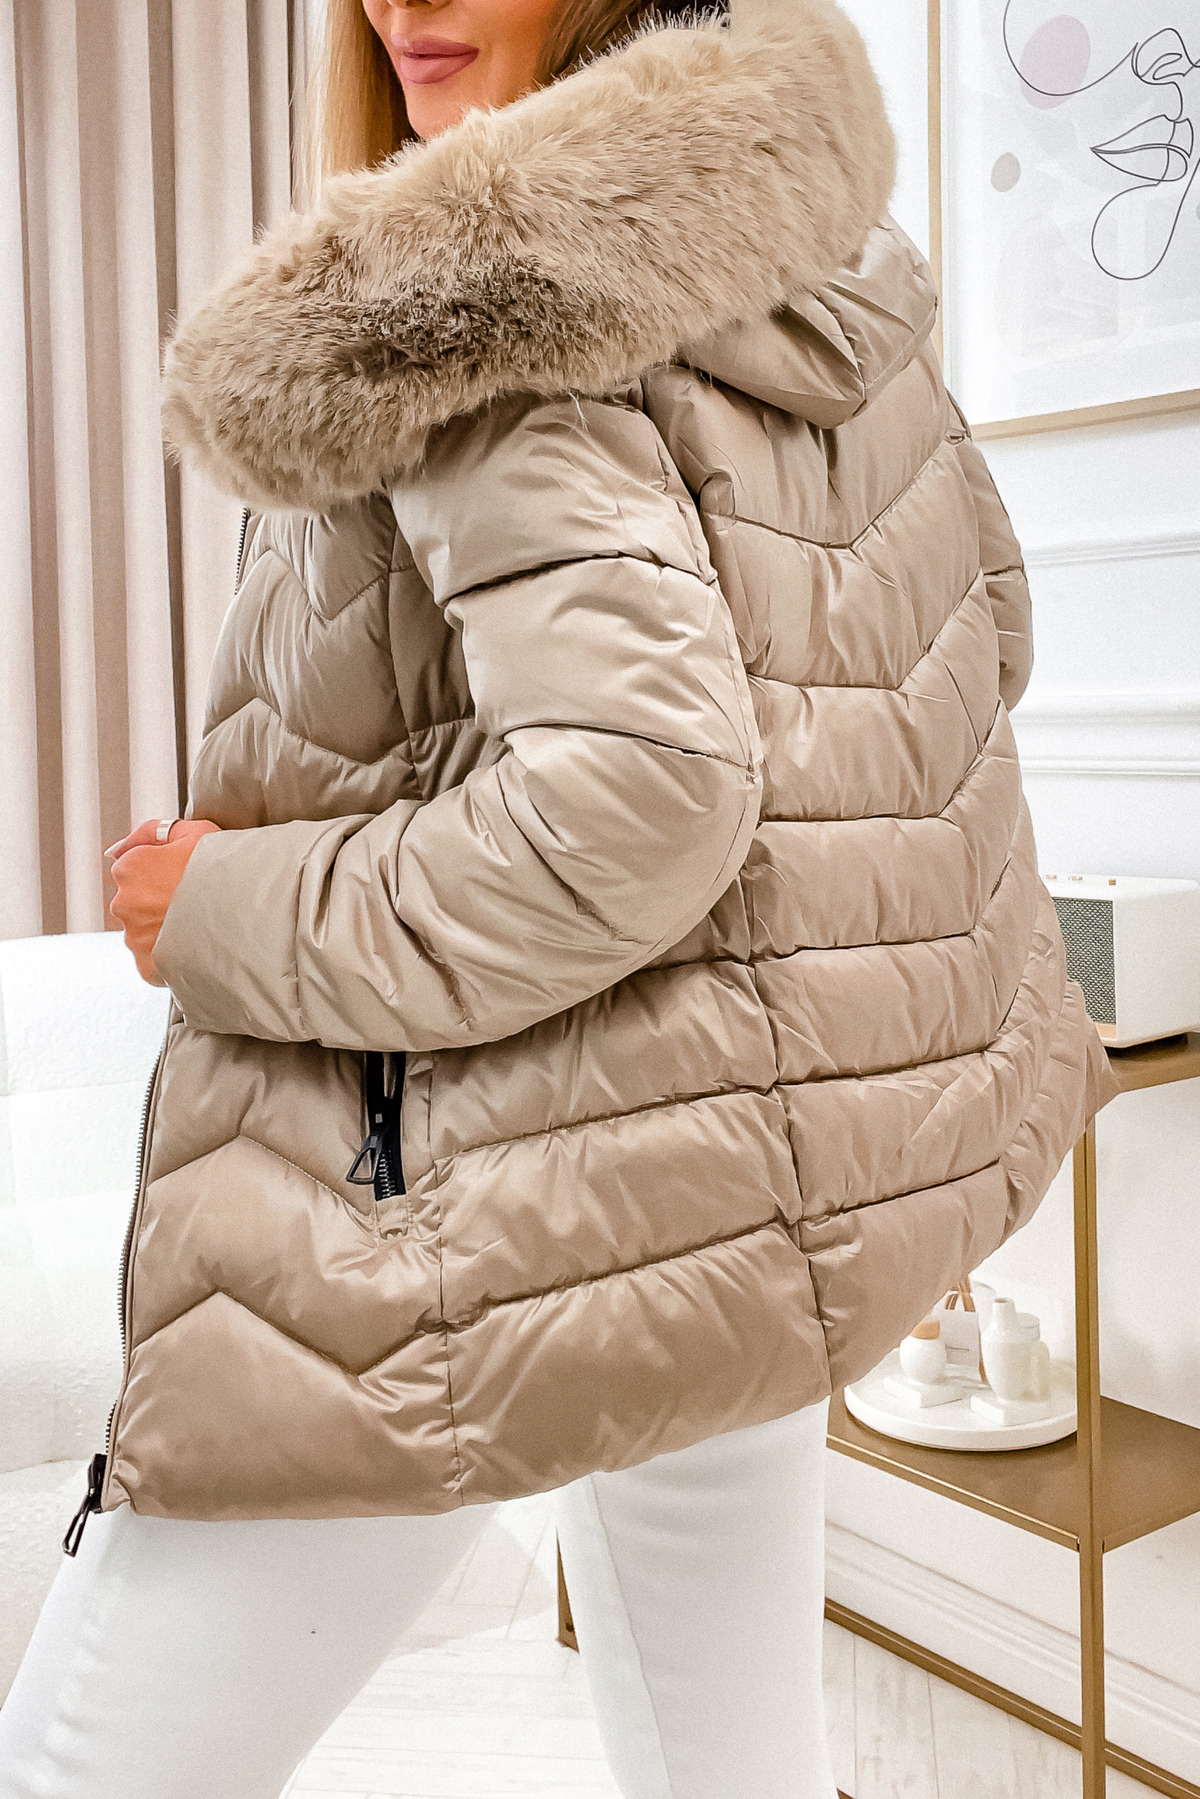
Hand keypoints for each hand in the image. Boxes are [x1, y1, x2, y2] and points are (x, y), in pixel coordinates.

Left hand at [106, 818, 221, 986]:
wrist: (248, 910)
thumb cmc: (224, 868)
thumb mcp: (193, 832)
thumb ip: (148, 832)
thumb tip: (113, 850)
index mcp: (129, 868)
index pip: (133, 869)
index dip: (161, 871)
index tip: (184, 876)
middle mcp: (124, 903)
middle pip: (136, 901)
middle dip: (158, 901)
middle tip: (194, 900)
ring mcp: (135, 937)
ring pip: (144, 931)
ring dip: (164, 928)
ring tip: (198, 924)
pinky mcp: (147, 966)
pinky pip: (153, 960)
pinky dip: (169, 955)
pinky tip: (193, 945)